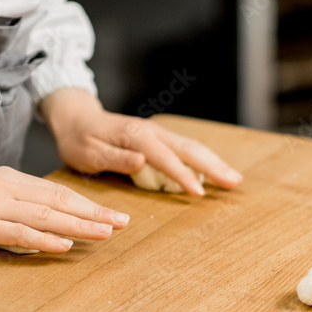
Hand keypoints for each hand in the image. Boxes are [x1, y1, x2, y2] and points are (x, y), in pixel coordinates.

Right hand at [0, 167, 127, 251]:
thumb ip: (16, 199)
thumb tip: (46, 216)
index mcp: (11, 178)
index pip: (58, 192)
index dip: (89, 203)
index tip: (114, 213)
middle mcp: (7, 187)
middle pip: (60, 200)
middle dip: (95, 212)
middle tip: (124, 222)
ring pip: (46, 216)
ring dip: (79, 225)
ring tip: (106, 233)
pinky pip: (19, 232)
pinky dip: (44, 239)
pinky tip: (65, 245)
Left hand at [42, 89, 242, 196]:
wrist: (77, 118)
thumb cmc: (79, 139)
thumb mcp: (88, 153)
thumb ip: (115, 158)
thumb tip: (142, 161)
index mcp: (136, 137)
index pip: (166, 159)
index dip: (184, 176)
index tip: (200, 193)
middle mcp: (152, 132)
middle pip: (189, 149)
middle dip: (214, 166)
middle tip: (235, 182)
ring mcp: (158, 133)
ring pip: (192, 147)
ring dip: (215, 162)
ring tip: (234, 178)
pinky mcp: (160, 138)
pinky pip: (186, 148)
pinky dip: (205, 158)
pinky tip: (216, 168)